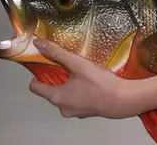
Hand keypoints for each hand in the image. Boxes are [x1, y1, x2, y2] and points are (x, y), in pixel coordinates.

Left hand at [28, 38, 144, 118]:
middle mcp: (62, 108)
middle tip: (70, 67)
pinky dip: (81, 93)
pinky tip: (93, 85)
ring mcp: (75, 113)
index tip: (48, 66)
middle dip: (57, 79)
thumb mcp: (77, 64)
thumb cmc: (98, 82)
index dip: (38, 75)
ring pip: (65, 97)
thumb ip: (57, 53)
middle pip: (51, 92)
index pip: (34, 87)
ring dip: (70, 86)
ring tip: (83, 75)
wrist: (122, 100)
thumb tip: (38, 43)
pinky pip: (78, 101)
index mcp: (56, 96)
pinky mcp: (87, 113)